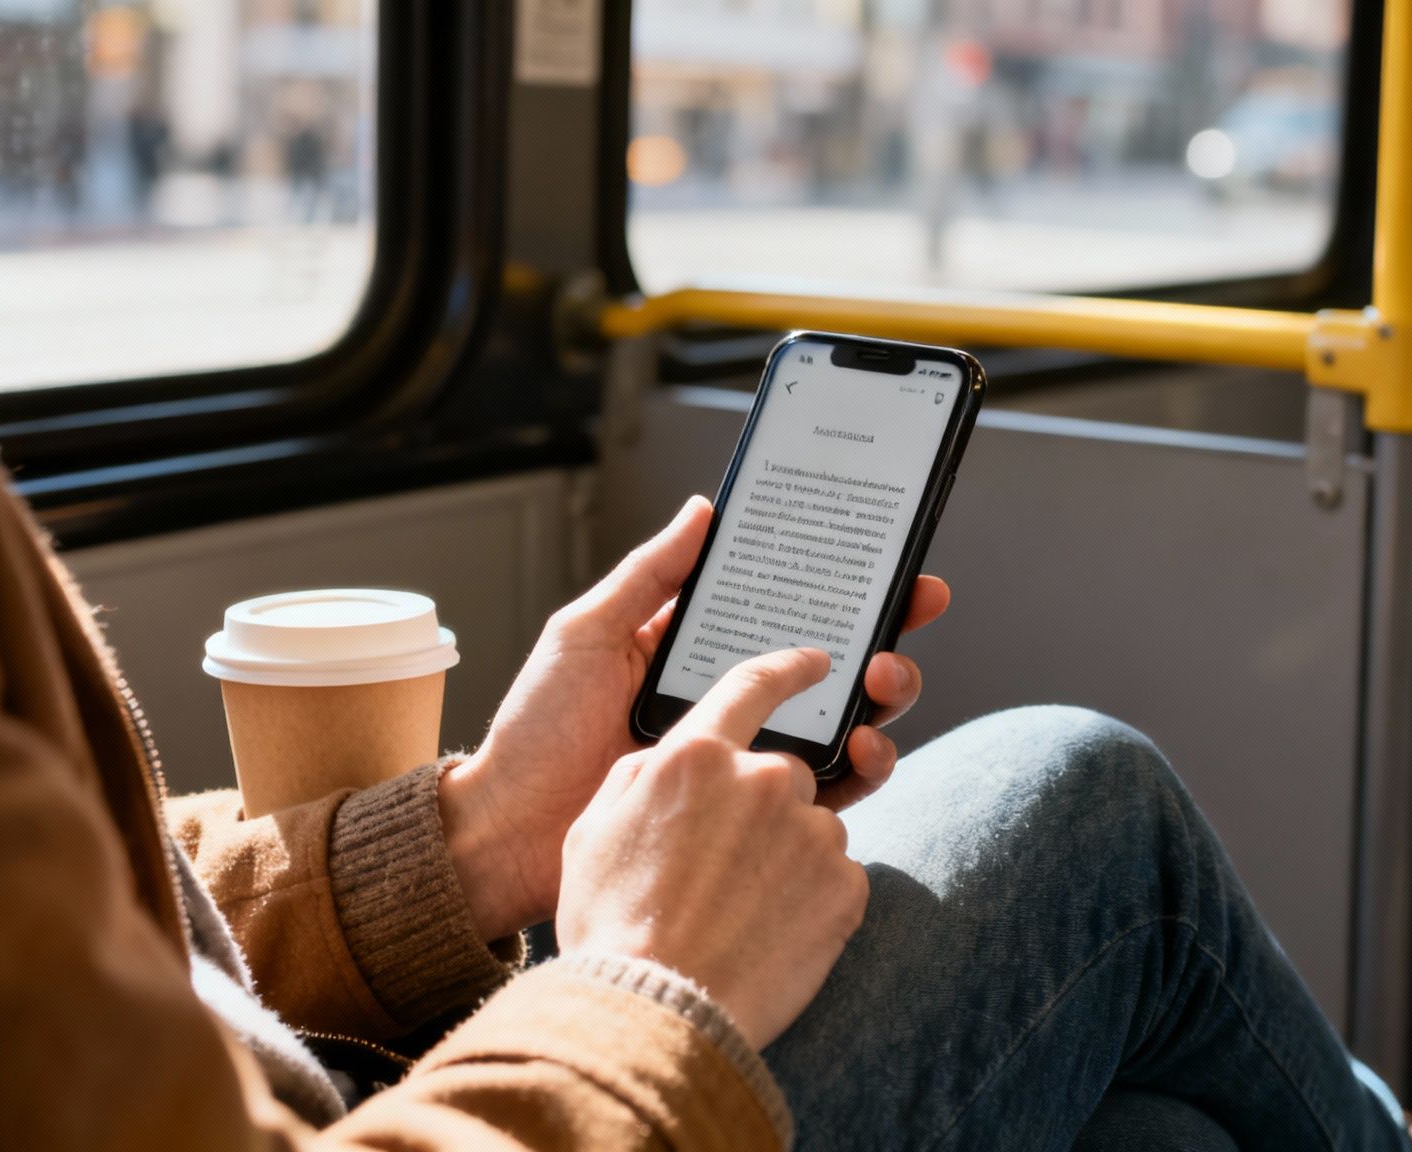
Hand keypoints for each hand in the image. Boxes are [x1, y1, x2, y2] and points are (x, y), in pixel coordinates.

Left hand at [443, 497, 947, 937]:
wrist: (509, 834)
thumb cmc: (537, 731)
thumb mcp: (586, 633)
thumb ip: (649, 575)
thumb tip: (705, 509)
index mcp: (701, 654)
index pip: (789, 612)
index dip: (848, 589)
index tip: (894, 566)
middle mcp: (736, 705)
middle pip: (837, 667)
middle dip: (886, 638)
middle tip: (902, 623)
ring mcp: (748, 761)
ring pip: (845, 724)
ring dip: (883, 699)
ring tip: (882, 684)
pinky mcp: (752, 817)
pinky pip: (826, 793)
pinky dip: (862, 770)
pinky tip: (865, 749)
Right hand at [554, 648, 867, 1049]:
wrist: (656, 1010)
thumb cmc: (612, 925)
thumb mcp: (593, 830)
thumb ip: (640, 776)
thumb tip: (668, 759)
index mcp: (697, 756)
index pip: (754, 685)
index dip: (788, 668)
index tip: (816, 663)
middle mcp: (763, 779)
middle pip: (786, 774)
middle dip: (764, 812)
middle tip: (725, 871)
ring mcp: (811, 832)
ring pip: (812, 830)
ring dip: (788, 860)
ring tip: (740, 914)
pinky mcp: (845, 885)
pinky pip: (837, 879)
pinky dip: (813, 902)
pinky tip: (770, 936)